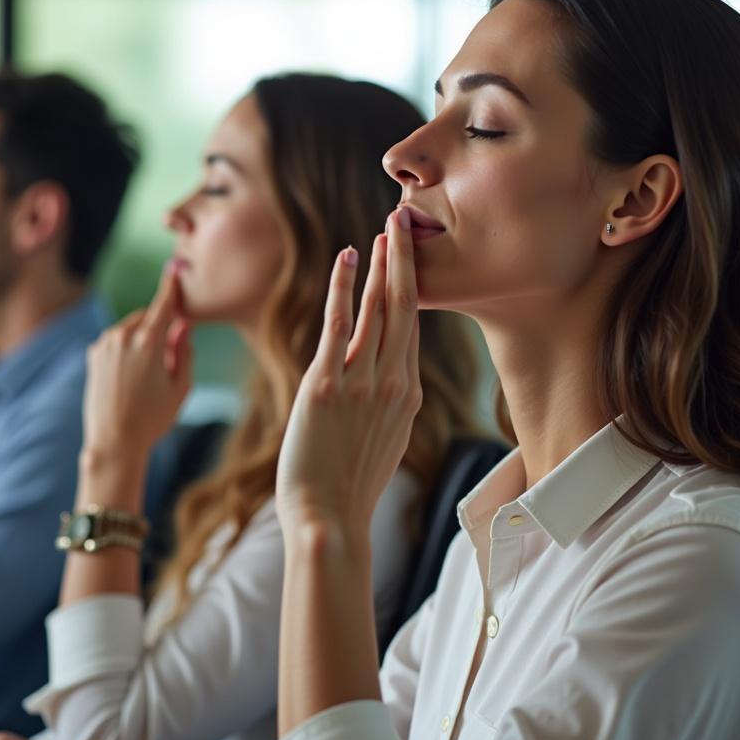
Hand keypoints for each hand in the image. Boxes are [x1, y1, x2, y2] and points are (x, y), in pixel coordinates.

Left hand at [81, 260, 191, 465]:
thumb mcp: (181, 387)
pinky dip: (125, 348)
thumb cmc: (153, 418)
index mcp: (149, 341)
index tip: (175, 272)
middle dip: (159, 328)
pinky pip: (115, 341)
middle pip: (146, 317)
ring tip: (147, 375)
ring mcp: (104, 344)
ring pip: (130, 328)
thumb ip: (184, 351)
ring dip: (141, 338)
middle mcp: (123, 336)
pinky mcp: (93, 355)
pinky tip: (129, 376)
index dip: (171, 287)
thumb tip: (182, 326)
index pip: (164, 304)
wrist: (114, 441)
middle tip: (167, 359)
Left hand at [275, 208, 421, 542]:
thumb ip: (387, 407)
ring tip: (381, 230)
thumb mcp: (383, 443)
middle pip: (405, 308)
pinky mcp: (327, 386)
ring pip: (380, 309)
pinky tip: (346, 258)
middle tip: (403, 221)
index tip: (407, 253)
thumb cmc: (349, 488)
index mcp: (407, 395)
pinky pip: (338, 324)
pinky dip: (344, 287)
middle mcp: (392, 383)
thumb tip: (388, 388)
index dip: (410, 285)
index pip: (412, 327)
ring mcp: (362, 383)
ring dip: (381, 265)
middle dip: (404, 261)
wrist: (330, 519)